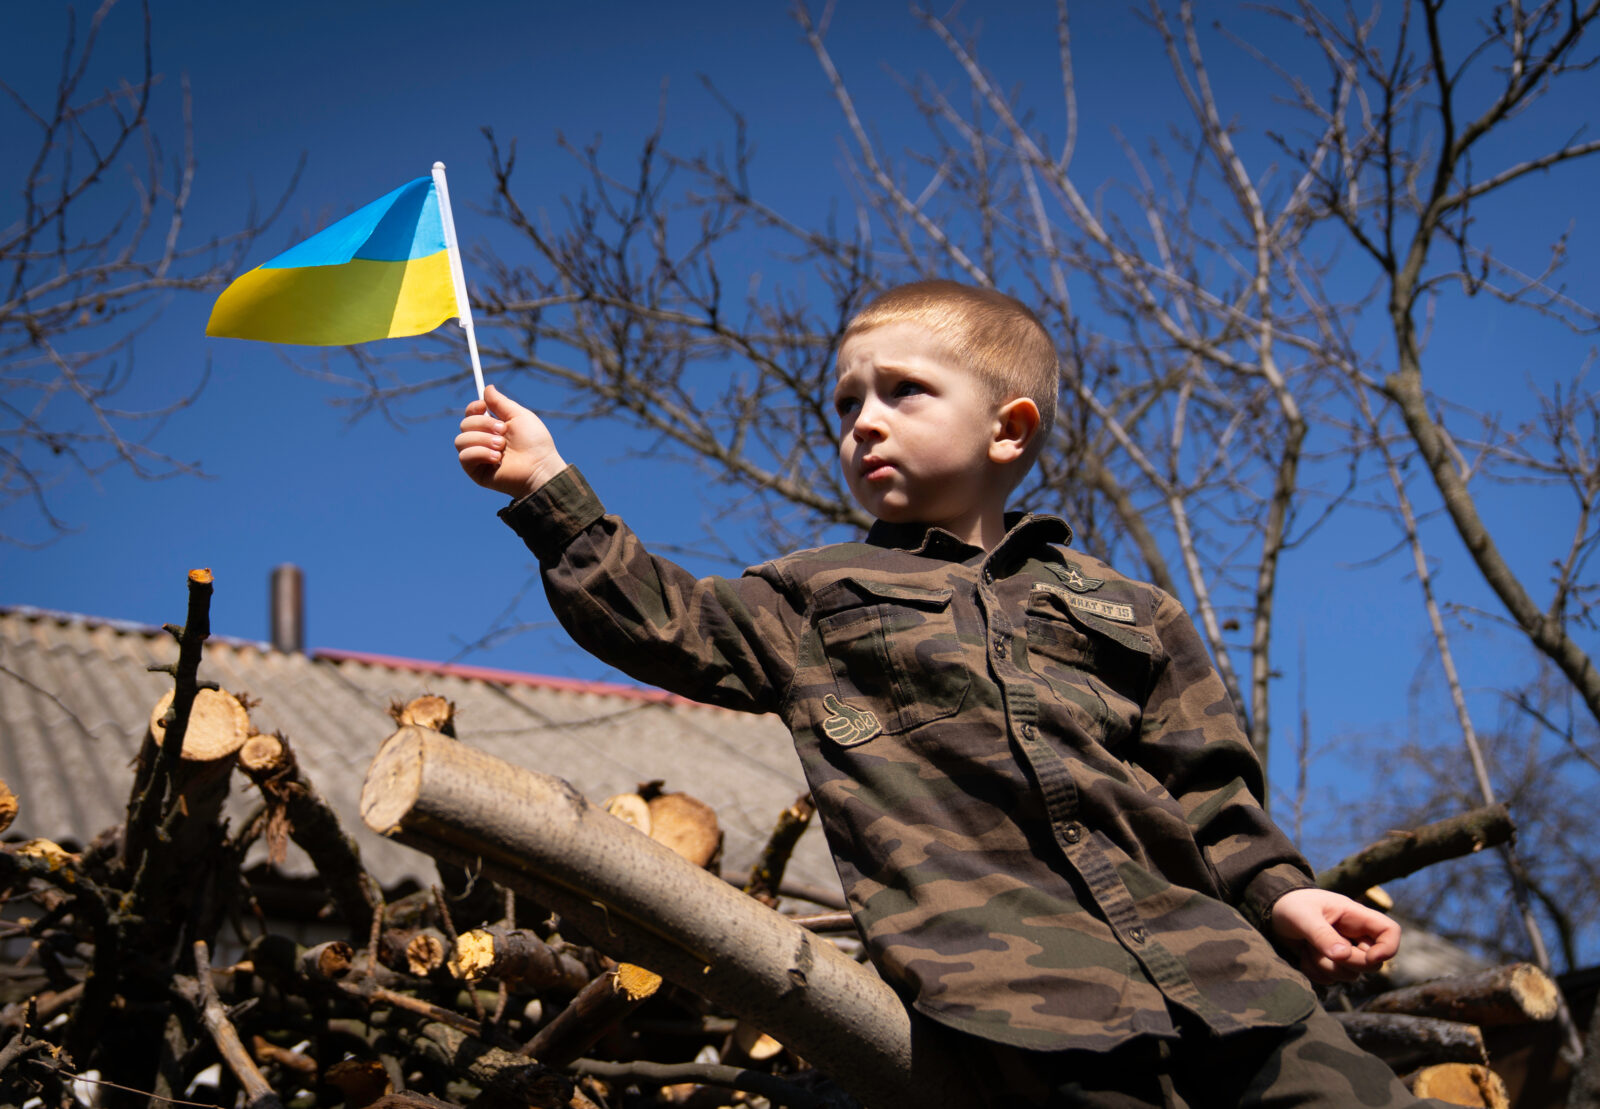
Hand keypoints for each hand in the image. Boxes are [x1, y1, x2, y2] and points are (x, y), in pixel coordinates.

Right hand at [455, 384, 566, 498]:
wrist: (540, 466)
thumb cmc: (535, 442)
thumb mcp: (519, 416)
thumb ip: (501, 403)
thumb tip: (487, 388)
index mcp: (492, 427)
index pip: (471, 414)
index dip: (473, 408)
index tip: (484, 406)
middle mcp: (482, 440)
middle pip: (465, 424)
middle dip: (484, 424)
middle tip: (503, 431)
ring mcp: (478, 456)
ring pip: (461, 440)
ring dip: (483, 440)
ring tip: (502, 447)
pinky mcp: (475, 471)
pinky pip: (464, 456)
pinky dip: (480, 453)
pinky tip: (496, 458)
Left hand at [1269, 888, 1399, 984]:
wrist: (1272, 913)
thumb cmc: (1290, 906)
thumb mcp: (1303, 916)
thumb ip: (1322, 934)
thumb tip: (1342, 956)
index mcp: (1355, 916)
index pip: (1390, 931)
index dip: (1388, 948)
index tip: (1370, 958)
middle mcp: (1354, 936)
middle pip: (1373, 963)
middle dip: (1348, 963)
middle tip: (1322, 950)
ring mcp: (1343, 951)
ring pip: (1351, 975)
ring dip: (1326, 966)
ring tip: (1306, 947)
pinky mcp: (1330, 963)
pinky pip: (1331, 980)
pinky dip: (1315, 972)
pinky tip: (1302, 955)